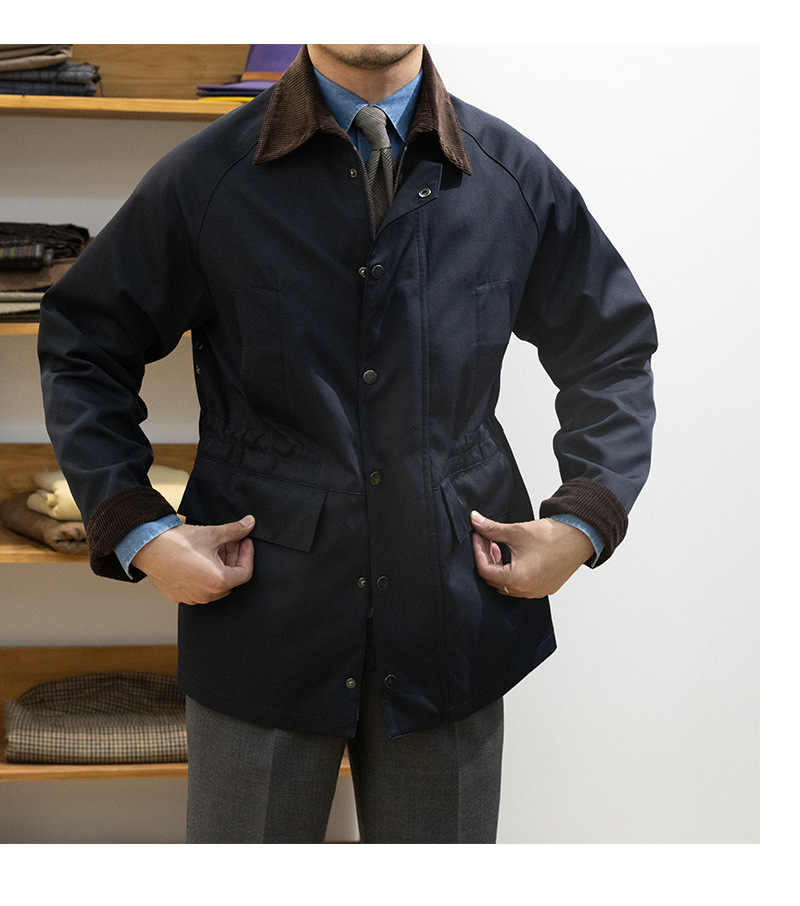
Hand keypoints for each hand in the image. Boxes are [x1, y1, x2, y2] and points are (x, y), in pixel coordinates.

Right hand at [131, 515, 255, 605]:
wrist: (146, 547)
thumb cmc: (177, 543)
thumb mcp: (212, 533)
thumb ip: (235, 530)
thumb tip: (249, 524)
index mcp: (218, 582)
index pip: (245, 573)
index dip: (248, 555)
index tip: (245, 541)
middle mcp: (206, 595)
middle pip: (230, 579)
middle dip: (233, 558)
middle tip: (231, 541)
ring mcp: (191, 598)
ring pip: (214, 584)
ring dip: (219, 566)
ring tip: (215, 548)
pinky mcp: (178, 596)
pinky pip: (199, 587)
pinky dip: (204, 574)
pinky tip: (200, 558)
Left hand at [470, 511, 593, 598]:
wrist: (581, 537)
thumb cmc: (553, 536)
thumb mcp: (516, 531)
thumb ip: (491, 529)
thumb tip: (475, 520)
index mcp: (518, 579)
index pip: (485, 570)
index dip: (478, 551)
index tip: (478, 536)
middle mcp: (527, 590)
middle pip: (494, 579)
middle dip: (488, 558)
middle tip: (487, 540)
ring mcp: (537, 591)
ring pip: (507, 584)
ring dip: (500, 566)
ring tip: (499, 546)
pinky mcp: (545, 588)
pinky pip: (521, 585)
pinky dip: (513, 572)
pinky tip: (514, 556)